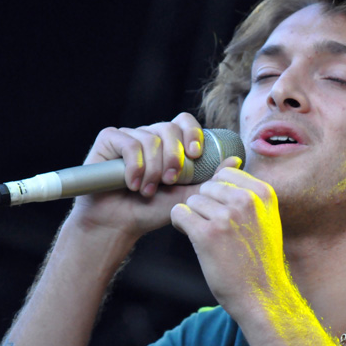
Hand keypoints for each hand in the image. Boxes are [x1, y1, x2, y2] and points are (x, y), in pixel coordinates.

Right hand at [68, 112, 210, 240]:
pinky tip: (132, 184)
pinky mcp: (109, 140)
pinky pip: (128, 143)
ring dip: (153, 169)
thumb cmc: (154, 210)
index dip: (192, 133)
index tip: (195, 155)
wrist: (120, 223)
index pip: (185, 122)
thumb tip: (236, 160)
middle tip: (170, 181)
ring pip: (150, 138)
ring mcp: (129, 136)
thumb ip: (210, 180)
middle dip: (174, 158)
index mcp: (170, 144)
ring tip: (148, 190)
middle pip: (169, 128)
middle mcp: (150, 135)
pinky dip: (134, 166)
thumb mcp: (188, 196)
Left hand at [170, 167, 286, 317]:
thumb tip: (231, 163)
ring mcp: (226, 216)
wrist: (262, 295)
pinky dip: (181, 224)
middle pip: (207, 186)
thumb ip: (249, 192)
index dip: (218, 192)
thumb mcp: (266, 218)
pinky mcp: (206, 234)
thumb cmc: (260, 258)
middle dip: (205, 205)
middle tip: (214, 228)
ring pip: (192, 200)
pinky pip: (179, 213)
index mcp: (263, 193)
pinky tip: (193, 237)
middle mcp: (246, 200)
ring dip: (194, 217)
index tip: (222, 212)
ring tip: (208, 237)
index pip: (226, 174)